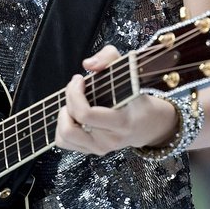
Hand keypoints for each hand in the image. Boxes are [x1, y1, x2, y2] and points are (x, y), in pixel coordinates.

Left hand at [55, 44, 177, 154]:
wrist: (147, 125)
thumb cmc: (136, 98)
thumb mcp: (130, 73)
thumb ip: (110, 58)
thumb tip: (87, 64)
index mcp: (121, 122)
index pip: (86, 115)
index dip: (74, 94)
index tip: (79, 79)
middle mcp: (109, 140)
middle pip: (71, 127)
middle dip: (68, 102)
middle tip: (75, 88)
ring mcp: (99, 148)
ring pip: (64, 137)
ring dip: (63, 116)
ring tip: (74, 103)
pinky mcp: (91, 151)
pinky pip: (64, 142)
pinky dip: (62, 126)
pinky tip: (73, 115)